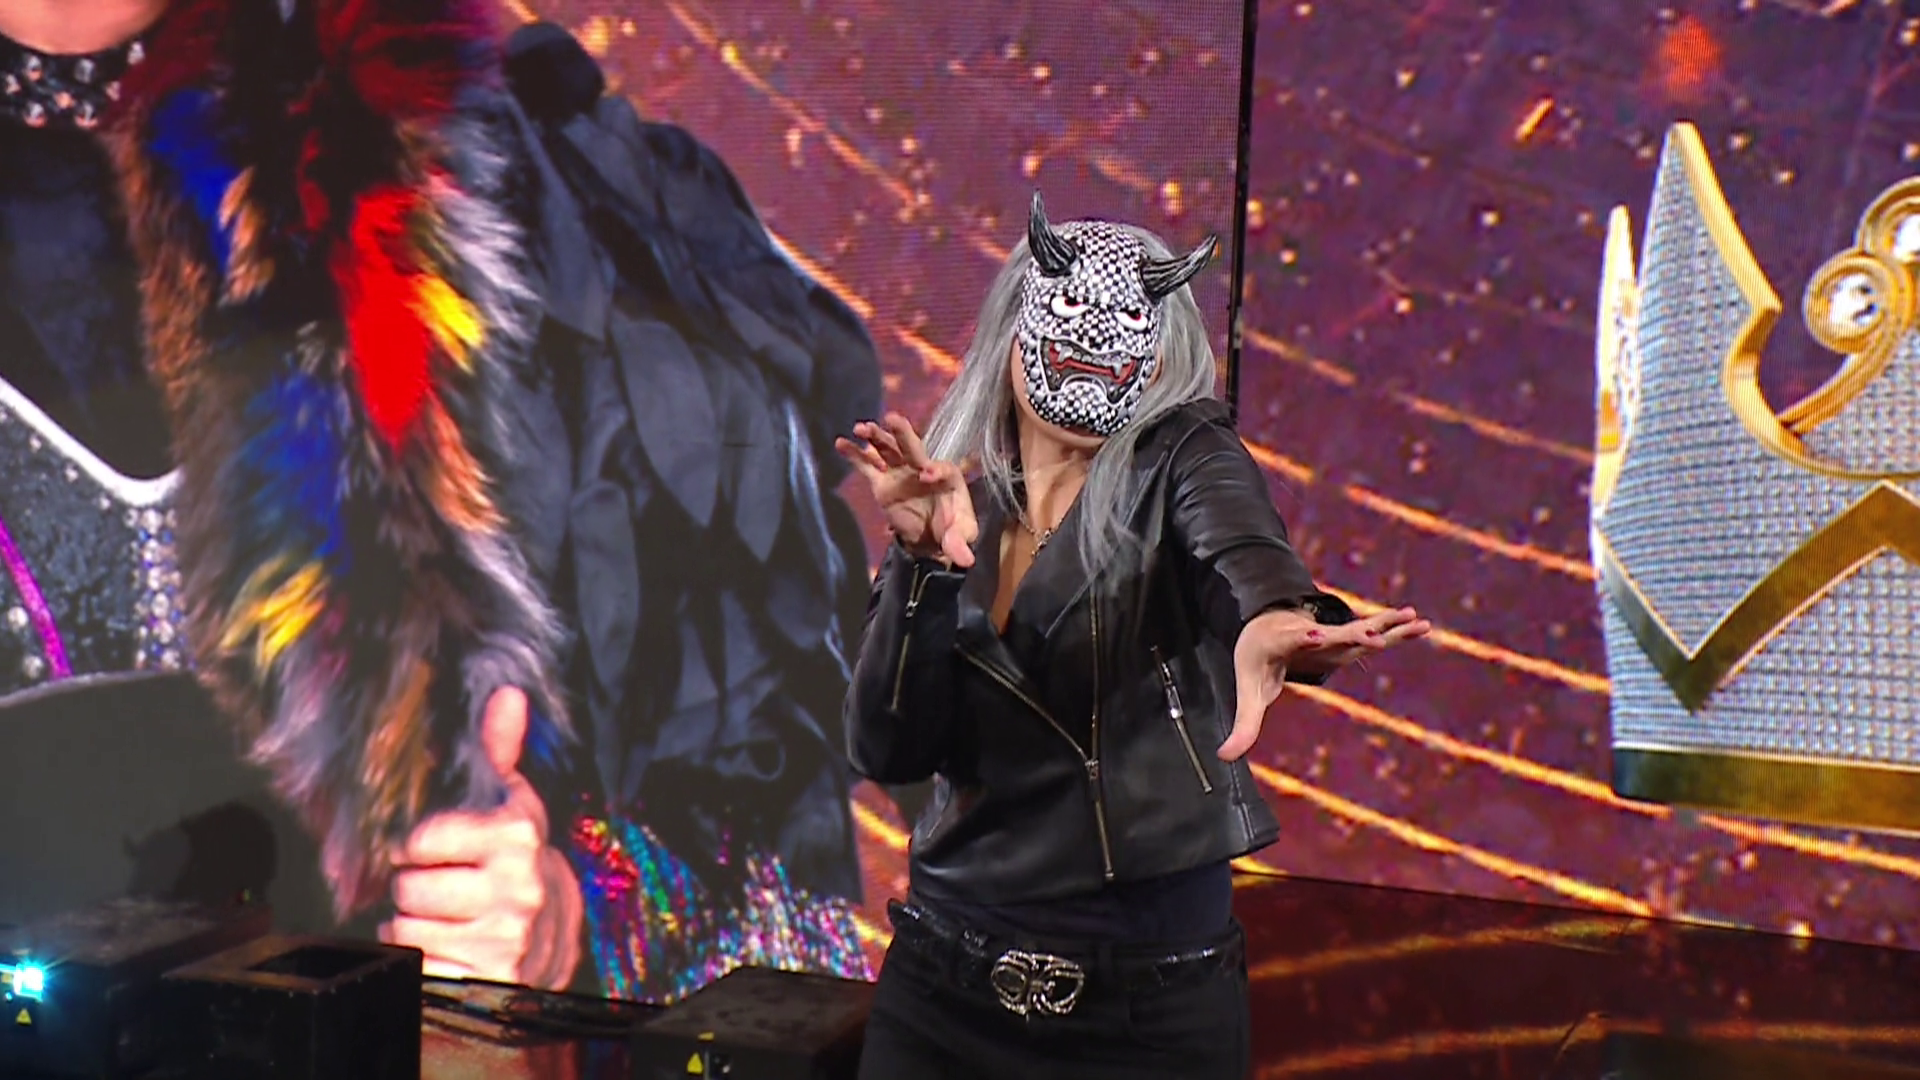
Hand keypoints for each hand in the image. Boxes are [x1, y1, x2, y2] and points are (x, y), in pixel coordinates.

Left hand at [380, 687, 584, 989]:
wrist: (552, 934)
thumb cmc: (513, 860)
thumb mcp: (510, 804)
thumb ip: (498, 749)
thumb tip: (507, 692)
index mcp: (516, 837)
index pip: (423, 839)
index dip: (414, 844)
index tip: (428, 848)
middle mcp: (517, 889)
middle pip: (409, 887)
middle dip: (414, 888)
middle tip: (440, 888)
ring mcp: (506, 938)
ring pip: (407, 928)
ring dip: (413, 925)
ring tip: (443, 917)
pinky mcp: (490, 978)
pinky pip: (420, 967)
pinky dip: (423, 960)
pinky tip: (446, 946)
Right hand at [835, 412, 979, 566]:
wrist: (930, 539)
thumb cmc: (951, 531)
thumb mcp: (960, 538)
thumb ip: (960, 544)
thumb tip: (965, 560)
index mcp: (948, 476)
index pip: (941, 469)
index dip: (934, 469)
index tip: (926, 475)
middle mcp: (923, 468)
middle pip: (912, 447)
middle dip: (903, 433)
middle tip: (893, 418)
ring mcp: (901, 473)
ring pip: (888, 451)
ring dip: (876, 438)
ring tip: (862, 428)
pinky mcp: (883, 484)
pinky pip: (867, 467)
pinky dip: (855, 455)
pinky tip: (841, 443)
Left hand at [1217, 606, 1429, 761]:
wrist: (1265, 627)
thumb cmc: (1256, 661)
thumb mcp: (1248, 693)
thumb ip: (1243, 726)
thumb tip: (1223, 758)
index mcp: (1282, 643)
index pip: (1293, 640)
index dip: (1304, 637)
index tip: (1314, 635)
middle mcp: (1310, 634)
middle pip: (1332, 633)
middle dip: (1351, 634)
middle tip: (1372, 635)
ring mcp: (1331, 634)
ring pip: (1359, 628)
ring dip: (1385, 625)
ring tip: (1414, 617)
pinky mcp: (1345, 637)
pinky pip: (1373, 631)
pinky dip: (1396, 628)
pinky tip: (1421, 624)